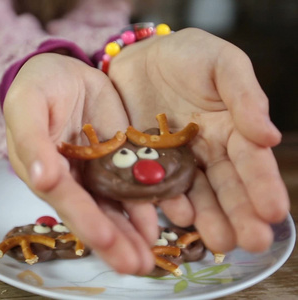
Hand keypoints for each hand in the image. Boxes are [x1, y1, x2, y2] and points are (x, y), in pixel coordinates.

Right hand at [3, 53, 156, 273]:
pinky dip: (148, 202)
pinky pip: (134, 182)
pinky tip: (162, 220)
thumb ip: (31, 141)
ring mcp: (96, 170)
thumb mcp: (26, 106)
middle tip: (137, 265)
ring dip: (133, 233)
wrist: (62, 69)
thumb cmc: (36, 86)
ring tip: (152, 257)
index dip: (85, 220)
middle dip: (114, 241)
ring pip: (115, 206)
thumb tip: (41, 180)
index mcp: (43, 169)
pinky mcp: (118, 157)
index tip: (106, 240)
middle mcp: (71, 179)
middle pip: (93, 213)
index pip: (66, 200)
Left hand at [107, 28, 288, 252]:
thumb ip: (245, 96)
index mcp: (233, 129)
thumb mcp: (223, 64)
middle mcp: (208, 151)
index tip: (274, 212)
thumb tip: (270, 136)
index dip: (263, 186)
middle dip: (240, 214)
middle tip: (251, 242)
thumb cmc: (188, 56)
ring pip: (196, 193)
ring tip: (218, 242)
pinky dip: (166, 200)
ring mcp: (177, 160)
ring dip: (208, 218)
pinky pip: (157, 184)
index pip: (251, 161)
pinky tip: (176, 216)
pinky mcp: (146, 161)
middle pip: (227, 186)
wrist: (139, 56)